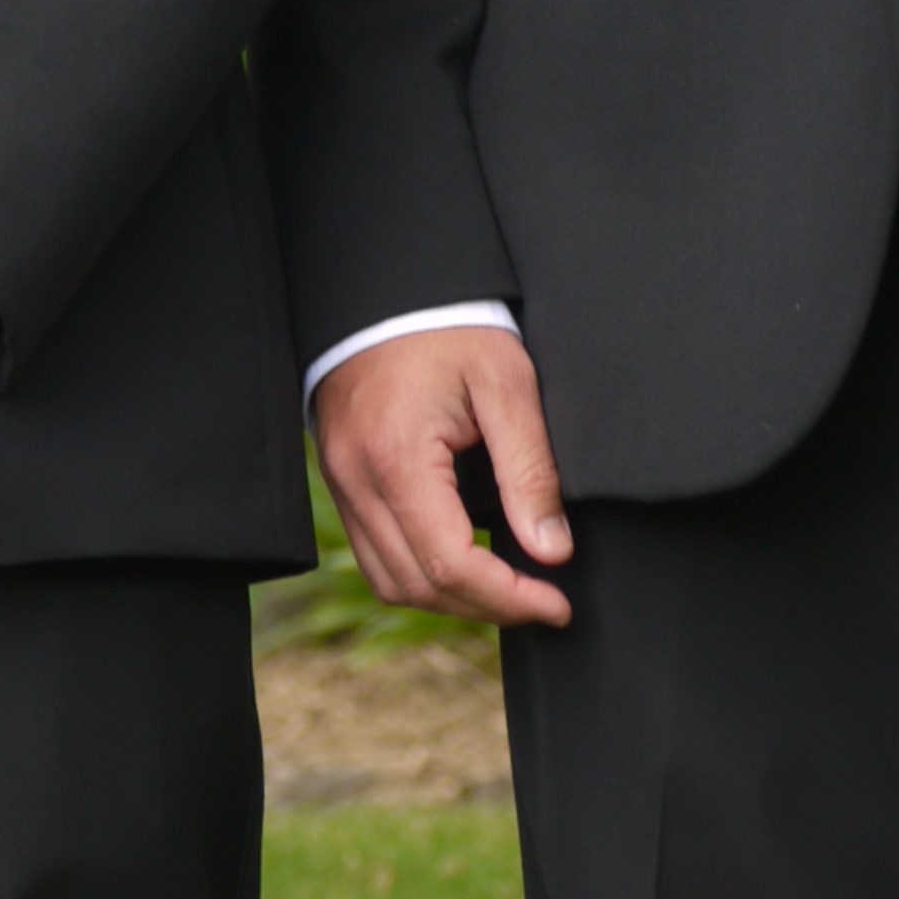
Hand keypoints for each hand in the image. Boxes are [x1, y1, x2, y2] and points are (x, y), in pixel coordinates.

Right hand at [312, 327, 574, 630]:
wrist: (388, 292)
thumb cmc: (450, 328)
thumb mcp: (506, 384)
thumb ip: (530, 470)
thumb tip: (552, 551)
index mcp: (397, 457)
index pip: (449, 563)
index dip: (508, 596)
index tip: (557, 604)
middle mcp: (357, 481)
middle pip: (418, 584)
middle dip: (487, 606)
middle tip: (544, 603)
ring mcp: (341, 484)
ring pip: (391, 581)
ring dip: (452, 599)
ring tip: (508, 590)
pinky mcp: (342, 482)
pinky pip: (375, 556)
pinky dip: (421, 575)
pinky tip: (465, 564)